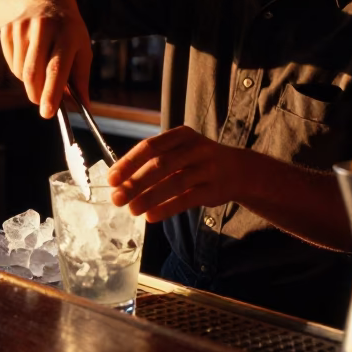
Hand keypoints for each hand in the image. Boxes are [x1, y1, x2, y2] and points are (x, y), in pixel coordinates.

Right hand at [0, 0, 91, 117]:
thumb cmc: (68, 29)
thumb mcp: (83, 48)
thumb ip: (81, 78)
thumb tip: (83, 106)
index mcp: (67, 33)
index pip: (56, 68)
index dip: (52, 93)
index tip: (48, 113)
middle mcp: (43, 28)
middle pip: (33, 73)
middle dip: (37, 95)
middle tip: (44, 104)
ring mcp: (22, 27)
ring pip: (21, 72)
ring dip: (31, 82)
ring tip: (42, 69)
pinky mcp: (7, 29)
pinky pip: (12, 64)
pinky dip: (21, 70)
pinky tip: (31, 56)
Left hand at [106, 126, 253, 222]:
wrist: (239, 170)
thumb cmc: (198, 160)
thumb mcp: (180, 150)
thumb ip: (155, 161)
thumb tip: (120, 180)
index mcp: (181, 135)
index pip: (150, 146)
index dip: (129, 162)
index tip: (112, 178)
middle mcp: (195, 148)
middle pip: (160, 165)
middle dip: (135, 182)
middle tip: (117, 197)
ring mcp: (206, 168)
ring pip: (174, 183)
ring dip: (149, 197)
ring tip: (131, 210)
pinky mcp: (213, 189)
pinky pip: (187, 199)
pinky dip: (167, 208)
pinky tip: (151, 216)